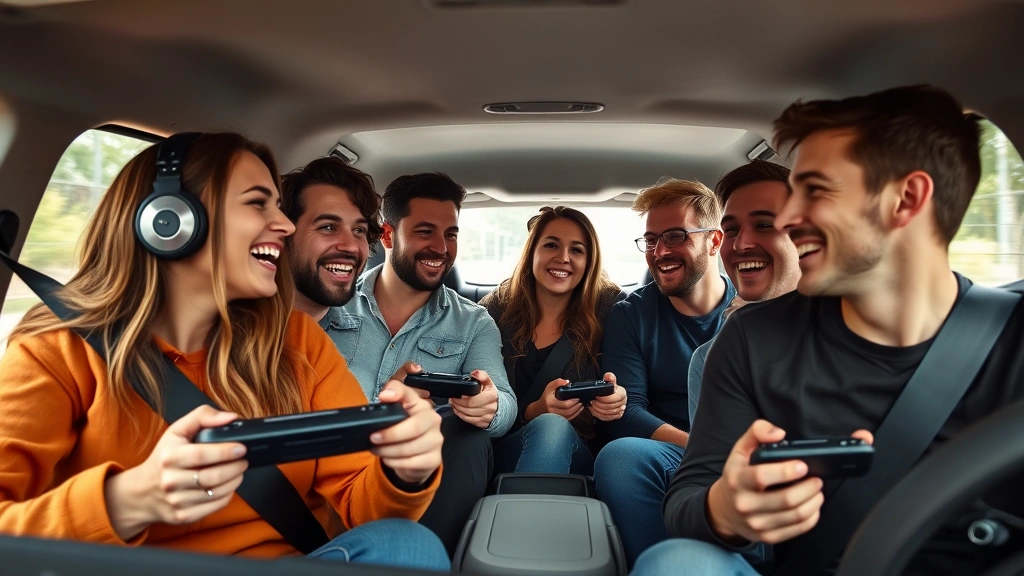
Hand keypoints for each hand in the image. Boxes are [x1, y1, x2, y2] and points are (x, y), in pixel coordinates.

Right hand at [104, 405, 247, 540]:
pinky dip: (228, 494)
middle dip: (236, 467)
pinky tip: (228, 485)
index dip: (226, 451)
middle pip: (212, 476)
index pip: (201, 455)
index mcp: (169, 457)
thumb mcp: (176, 431)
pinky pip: (215, 506)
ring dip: (235, 480)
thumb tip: (230, 417)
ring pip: (217, 492)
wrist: (142, 491)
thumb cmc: (164, 458)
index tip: (241, 448)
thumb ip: (202, 416)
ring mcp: (176, 501)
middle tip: (243, 460)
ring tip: (238, 471)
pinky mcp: (183, 516)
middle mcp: (170, 481)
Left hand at [373, 362, 443, 484]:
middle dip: (390, 434)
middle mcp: (433, 420)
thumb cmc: (403, 430)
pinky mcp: (434, 459)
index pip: (409, 394)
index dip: (397, 393)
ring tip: (377, 450)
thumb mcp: (394, 413)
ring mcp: (436, 440)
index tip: (383, 397)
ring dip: (389, 451)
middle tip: (373, 438)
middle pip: (414, 427)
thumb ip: (390, 399)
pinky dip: (396, 463)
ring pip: (411, 448)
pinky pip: (412, 463)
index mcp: (421, 405)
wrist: (415, 456)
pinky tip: (389, 459)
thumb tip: (386, 395)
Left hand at [449, 369, 498, 428]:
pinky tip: (458, 410)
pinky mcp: (483, 423)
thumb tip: (474, 373)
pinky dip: (461, 415)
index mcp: (491, 396)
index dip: (461, 399)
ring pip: (468, 415)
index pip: (472, 400)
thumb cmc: (491, 394)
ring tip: (454, 404)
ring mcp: (487, 417)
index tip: (455, 395)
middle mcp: (490, 408)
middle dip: (457, 404)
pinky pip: (469, 420)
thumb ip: (482, 375)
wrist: (499, 406)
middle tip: (452, 399)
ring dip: (458, 409)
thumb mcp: (488, 382)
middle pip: (468, 408)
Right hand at [525, 378, 583, 421]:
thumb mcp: (549, 387)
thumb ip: (557, 383)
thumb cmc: (545, 397)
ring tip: (581, 406)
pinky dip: (574, 415)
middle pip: (568, 411)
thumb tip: (567, 382)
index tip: (578, 398)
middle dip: (576, 407)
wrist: (539, 408)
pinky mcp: (558, 420)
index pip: (564, 404)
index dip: (573, 402)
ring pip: (569, 416)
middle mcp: (553, 411)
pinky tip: (577, 411)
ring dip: (577, 411)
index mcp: (551, 403)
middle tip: (581, 402)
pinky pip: (568, 419)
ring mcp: (556, 417)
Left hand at [588, 372, 625, 420]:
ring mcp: (620, 410)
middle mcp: (623, 402)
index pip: (614, 398)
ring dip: (598, 410)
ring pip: (608, 413)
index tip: (596, 397)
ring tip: (592, 405)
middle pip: (610, 407)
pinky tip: (595, 410)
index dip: (604, 398)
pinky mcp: (616, 415)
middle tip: (592, 402)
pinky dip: (599, 415)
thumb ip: (609, 377)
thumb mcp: (609, 381)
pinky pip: (607, 418)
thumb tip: (608, 376)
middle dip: (599, 404)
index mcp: (622, 393)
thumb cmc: (610, 388)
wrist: (612, 395)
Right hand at [706, 420, 872, 544]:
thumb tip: (779, 434)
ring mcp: (756, 523)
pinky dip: (812, 517)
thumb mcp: (740, 449)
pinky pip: (797, 529)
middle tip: (817, 480)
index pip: (762, 477)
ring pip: (796, 516)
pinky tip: (812, 506)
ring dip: (814, 502)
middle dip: (809, 488)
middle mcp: (745, 504)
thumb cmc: (737, 475)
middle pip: (786, 500)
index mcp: (737, 480)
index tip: (803, 466)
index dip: (786, 472)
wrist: (724, 509)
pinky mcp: (767, 537)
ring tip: (817, 491)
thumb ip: (758, 431)